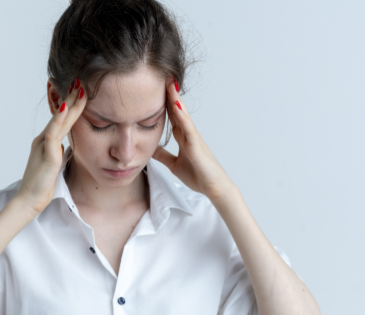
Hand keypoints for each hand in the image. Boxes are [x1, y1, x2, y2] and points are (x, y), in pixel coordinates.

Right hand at [15, 79, 87, 214]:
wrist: (29, 200)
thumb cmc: (41, 186)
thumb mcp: (54, 166)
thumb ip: (60, 155)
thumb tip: (68, 148)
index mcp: (46, 143)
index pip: (62, 121)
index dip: (71, 107)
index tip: (80, 93)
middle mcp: (43, 140)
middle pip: (60, 116)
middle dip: (71, 98)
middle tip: (81, 81)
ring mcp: (44, 146)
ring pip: (59, 120)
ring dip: (69, 103)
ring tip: (79, 88)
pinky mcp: (47, 155)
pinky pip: (54, 133)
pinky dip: (59, 120)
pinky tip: (65, 108)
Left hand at [152, 79, 234, 202]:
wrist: (214, 188)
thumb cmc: (198, 176)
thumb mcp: (173, 164)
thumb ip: (163, 155)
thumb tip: (150, 149)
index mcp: (183, 137)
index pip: (170, 116)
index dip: (162, 102)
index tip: (152, 88)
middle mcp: (188, 134)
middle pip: (176, 110)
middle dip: (168, 94)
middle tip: (160, 76)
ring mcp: (193, 138)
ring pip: (183, 114)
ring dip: (176, 99)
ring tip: (168, 83)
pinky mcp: (197, 145)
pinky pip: (188, 128)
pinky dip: (182, 116)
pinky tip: (176, 105)